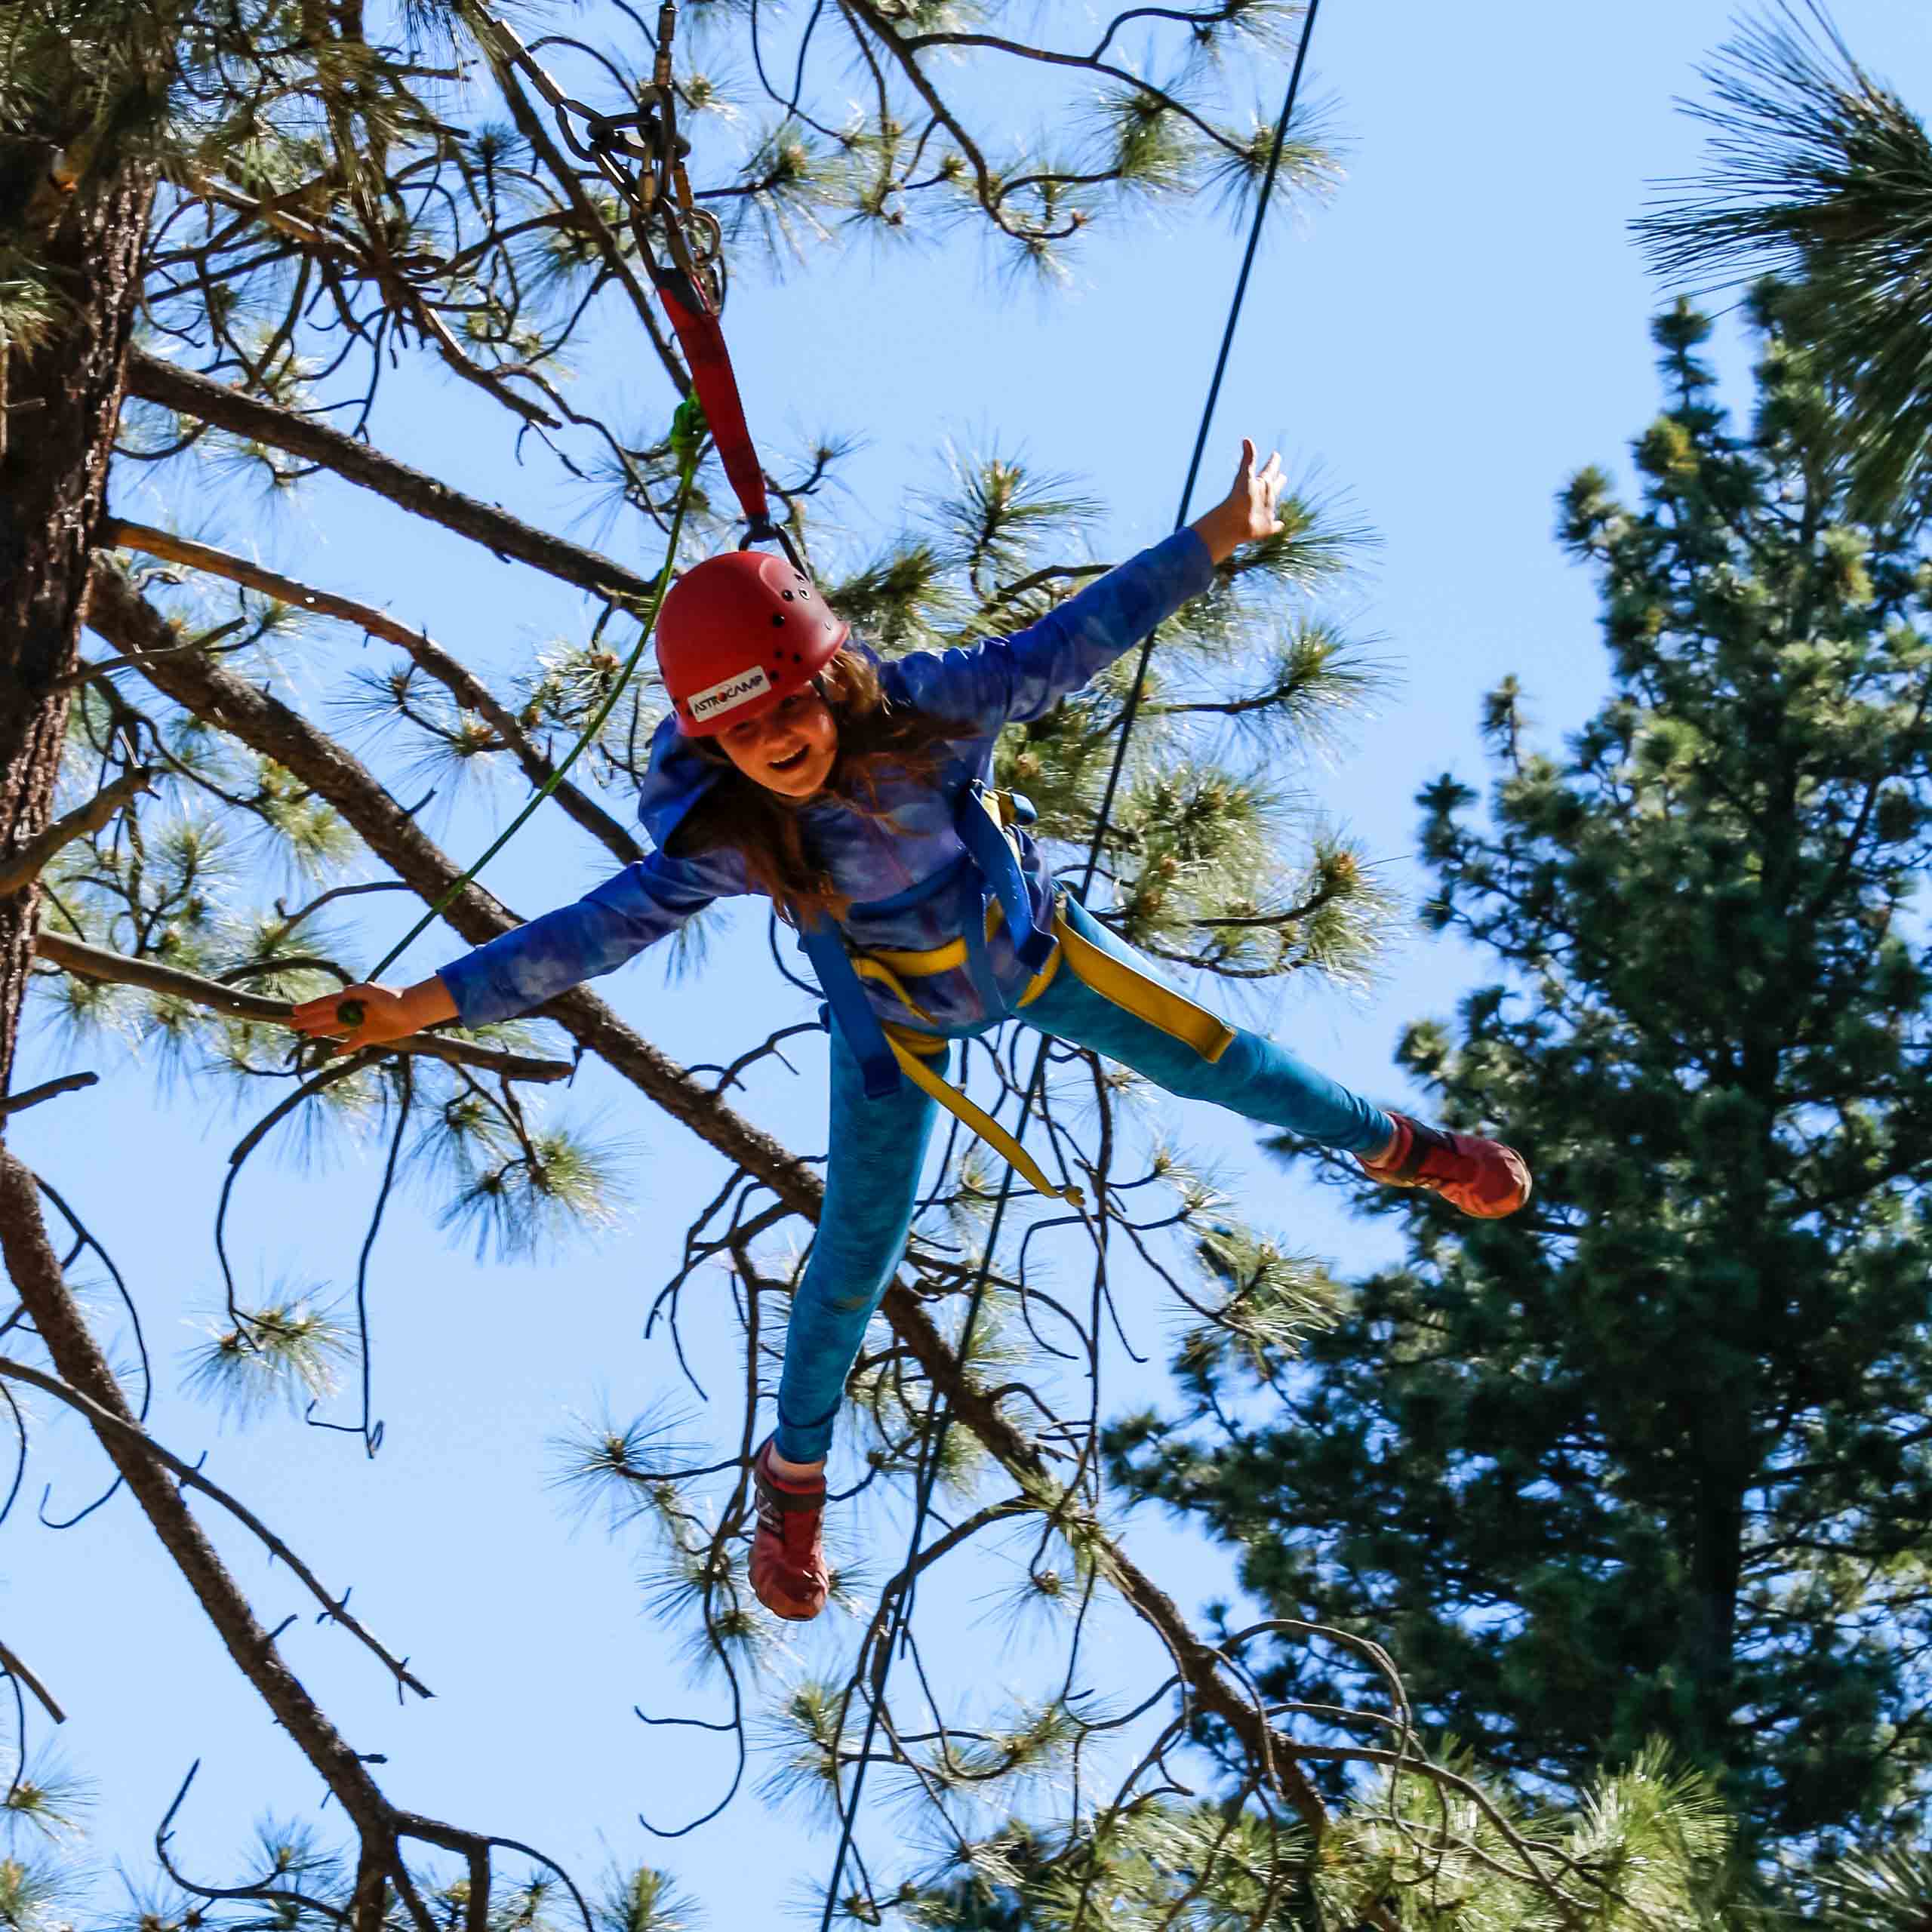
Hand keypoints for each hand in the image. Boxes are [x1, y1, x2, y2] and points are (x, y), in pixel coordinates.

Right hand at [287, 976, 454, 1054]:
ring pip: (335, 1028)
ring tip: (306, 1033)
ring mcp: (361, 1023)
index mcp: (352, 998)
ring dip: (320, 1031)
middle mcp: (354, 1011)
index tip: (295, 1010)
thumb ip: (355, 992)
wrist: (413, 1010)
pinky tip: (335, 1051)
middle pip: (326, 1017)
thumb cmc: (394, 997)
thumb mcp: (373, 990)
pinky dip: (345, 1047)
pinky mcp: (371, 1035)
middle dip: (309, 1020)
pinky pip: (354, 1043)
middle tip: (292, 1024)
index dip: (310, 1007)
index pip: (326, 1003)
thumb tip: (340, 993)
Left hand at [1190, 438, 1285, 562]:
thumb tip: (1246, 439)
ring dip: (1275, 499)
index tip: (1275, 454)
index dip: (1273, 462)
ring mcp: (1264, 512)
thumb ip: (1248, 460)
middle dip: (1276, 479)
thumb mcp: (1245, 477)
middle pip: (1272, 486)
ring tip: (1279, 500)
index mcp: (1259, 484)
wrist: (1231, 523)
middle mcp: (1263, 497)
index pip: (1268, 470)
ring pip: (1272, 504)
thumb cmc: (1238, 500)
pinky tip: (1281, 525)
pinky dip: (1278, 525)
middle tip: (1281, 474)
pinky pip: (1274, 526)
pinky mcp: (1266, 527)